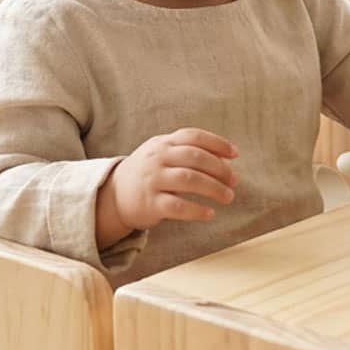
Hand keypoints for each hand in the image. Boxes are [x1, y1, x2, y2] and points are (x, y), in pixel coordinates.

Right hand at [102, 128, 239, 236]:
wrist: (113, 195)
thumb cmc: (148, 173)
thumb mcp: (162, 153)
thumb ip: (188, 151)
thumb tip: (226, 158)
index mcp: (163, 144)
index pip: (193, 136)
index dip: (217, 143)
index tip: (235, 154)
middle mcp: (157, 159)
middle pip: (195, 157)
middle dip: (220, 169)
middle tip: (235, 181)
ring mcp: (153, 180)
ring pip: (189, 180)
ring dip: (214, 188)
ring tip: (228, 197)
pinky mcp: (150, 203)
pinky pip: (178, 206)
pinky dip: (197, 210)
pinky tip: (209, 213)